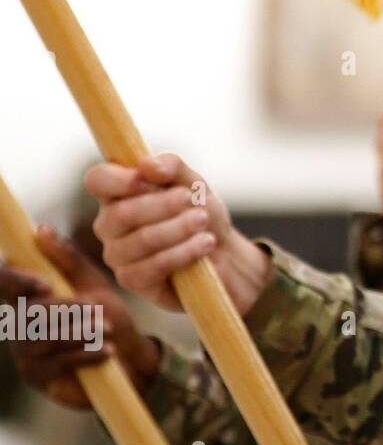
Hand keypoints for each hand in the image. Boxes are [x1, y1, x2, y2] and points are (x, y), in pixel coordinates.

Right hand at [5, 227, 159, 407]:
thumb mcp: (94, 283)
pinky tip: (106, 351)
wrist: (129, 356)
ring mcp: (25, 350)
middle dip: (66, 311)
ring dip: (78, 333)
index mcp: (29, 295)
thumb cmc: (108, 315)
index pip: (3, 281)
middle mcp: (20, 322)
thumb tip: (40, 229)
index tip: (46, 285)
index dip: (15, 281)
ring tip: (106, 330)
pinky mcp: (37, 375)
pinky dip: (83, 354)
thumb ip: (69, 259)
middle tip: (98, 312)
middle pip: (27, 312)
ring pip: (41, 339)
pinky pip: (54, 364)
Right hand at [84, 153, 271, 314]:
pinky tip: (205, 242)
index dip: (116, 179)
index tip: (144, 179)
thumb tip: (146, 164)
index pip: (97, 180)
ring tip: (203, 220)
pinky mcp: (133, 280)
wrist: (223, 252)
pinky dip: (184, 251)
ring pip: (141, 240)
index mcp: (118, 194)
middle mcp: (110, 224)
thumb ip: (172, 167)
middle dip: (162, 205)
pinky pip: (154, 265)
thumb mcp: (194, 183)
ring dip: (179, 228)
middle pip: (121, 213)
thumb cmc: (201, 212)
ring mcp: (118, 254)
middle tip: (193, 200)